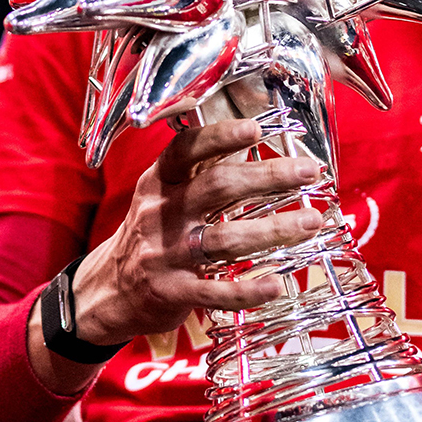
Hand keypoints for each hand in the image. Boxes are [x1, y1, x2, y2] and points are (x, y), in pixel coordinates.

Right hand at [28, 118, 321, 387]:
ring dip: (274, 228)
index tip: (256, 129)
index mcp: (158, 182)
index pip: (186, 150)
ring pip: (224, 238)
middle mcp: (160, 213)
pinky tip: (276, 285)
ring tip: (312, 221)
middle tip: (310, 171)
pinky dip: (247, 290)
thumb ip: (201, 172)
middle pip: (218, 187)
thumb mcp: (163, 196)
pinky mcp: (172, 291)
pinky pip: (214, 291)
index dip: (221, 137)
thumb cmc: (152, 235)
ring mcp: (165, 254)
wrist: (109, 290)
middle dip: (269, 176)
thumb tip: (255, 141)